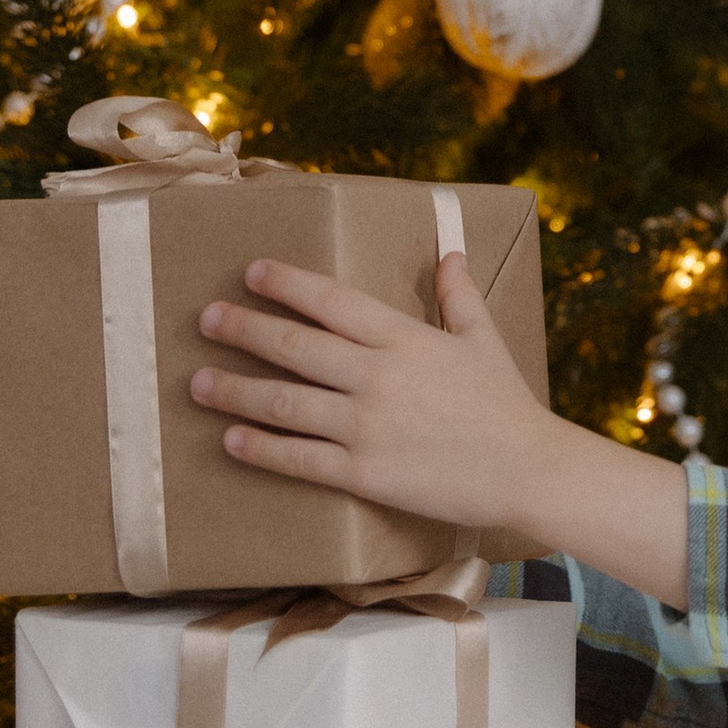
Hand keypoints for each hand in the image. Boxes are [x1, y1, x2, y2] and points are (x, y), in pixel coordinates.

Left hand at [193, 251, 691, 603]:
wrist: (529, 470)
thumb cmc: (507, 404)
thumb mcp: (484, 340)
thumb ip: (459, 297)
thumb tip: (451, 253)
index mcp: (405, 338)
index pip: (332, 301)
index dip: (288, 284)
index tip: (251, 271)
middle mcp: (378, 376)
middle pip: (296, 347)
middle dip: (244, 329)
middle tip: (205, 319)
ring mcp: (368, 426)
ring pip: (286, 403)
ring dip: (236, 390)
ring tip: (197, 381)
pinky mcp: (365, 473)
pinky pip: (300, 459)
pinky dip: (261, 449)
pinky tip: (231, 439)